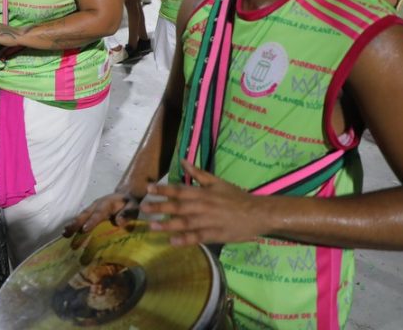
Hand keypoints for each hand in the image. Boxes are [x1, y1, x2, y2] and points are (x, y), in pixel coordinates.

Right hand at [63, 193, 140, 244]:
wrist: (125, 195)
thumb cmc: (129, 204)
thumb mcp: (133, 207)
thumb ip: (127, 214)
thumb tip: (118, 222)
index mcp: (107, 204)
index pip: (99, 213)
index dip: (91, 221)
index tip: (84, 230)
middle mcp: (96, 205)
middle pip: (85, 214)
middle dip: (76, 224)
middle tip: (67, 233)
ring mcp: (92, 208)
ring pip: (81, 217)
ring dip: (72, 225)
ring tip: (64, 234)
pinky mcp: (90, 213)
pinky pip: (81, 219)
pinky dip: (74, 226)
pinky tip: (68, 234)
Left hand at [140, 162, 266, 245]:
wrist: (258, 213)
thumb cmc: (236, 197)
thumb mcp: (217, 181)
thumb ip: (199, 173)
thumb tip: (183, 161)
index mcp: (203, 192)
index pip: (179, 190)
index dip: (163, 189)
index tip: (148, 189)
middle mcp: (203, 206)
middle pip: (178, 206)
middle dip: (160, 207)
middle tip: (144, 208)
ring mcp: (208, 221)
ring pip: (185, 222)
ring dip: (168, 224)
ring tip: (153, 226)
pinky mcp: (215, 235)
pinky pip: (198, 237)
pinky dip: (185, 239)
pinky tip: (173, 241)